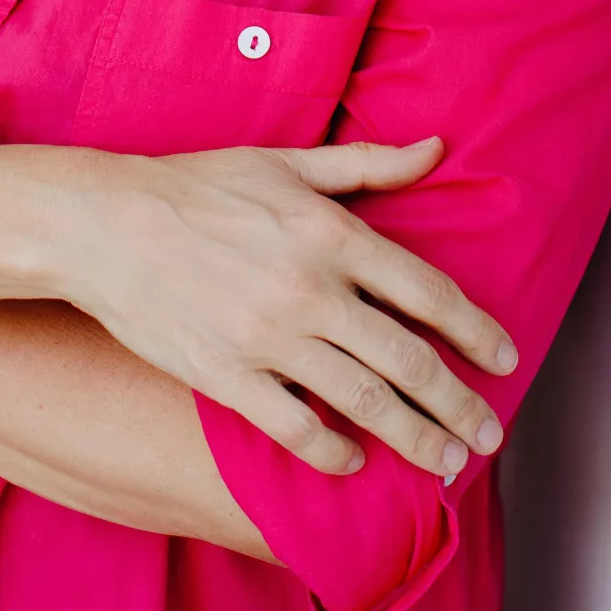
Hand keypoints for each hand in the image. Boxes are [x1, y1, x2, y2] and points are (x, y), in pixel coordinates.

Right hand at [56, 137, 516, 477]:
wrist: (105, 223)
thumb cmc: (197, 184)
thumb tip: (435, 149)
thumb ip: (367, 164)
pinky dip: (333, 451)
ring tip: (442, 461)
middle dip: (459, 406)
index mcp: (330, 232)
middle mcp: (310, 290)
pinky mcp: (227, 376)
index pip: (427, 293)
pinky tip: (354, 458)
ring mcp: (268, 338)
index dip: (477, 332)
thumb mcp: (286, 162)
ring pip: (364, 403)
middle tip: (487, 437)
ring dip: (415, 439)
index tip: (504, 361)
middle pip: (409, 361)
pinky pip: (296, 429)